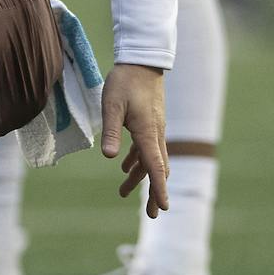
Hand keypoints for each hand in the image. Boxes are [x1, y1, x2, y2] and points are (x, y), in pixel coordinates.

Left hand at [100, 63, 168, 217]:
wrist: (142, 60)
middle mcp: (155, 134)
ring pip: (151, 159)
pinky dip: (138, 161)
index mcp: (147, 132)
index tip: (163, 208)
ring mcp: (154, 128)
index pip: (156, 167)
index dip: (159, 189)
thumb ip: (111, 131)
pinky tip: (124, 166)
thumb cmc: (125, 81)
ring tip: (124, 191)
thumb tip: (110, 157)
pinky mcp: (150, 123)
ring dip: (141, 177)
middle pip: (158, 169)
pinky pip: (147, 148)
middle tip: (153, 214)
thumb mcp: (112, 105)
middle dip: (155, 191)